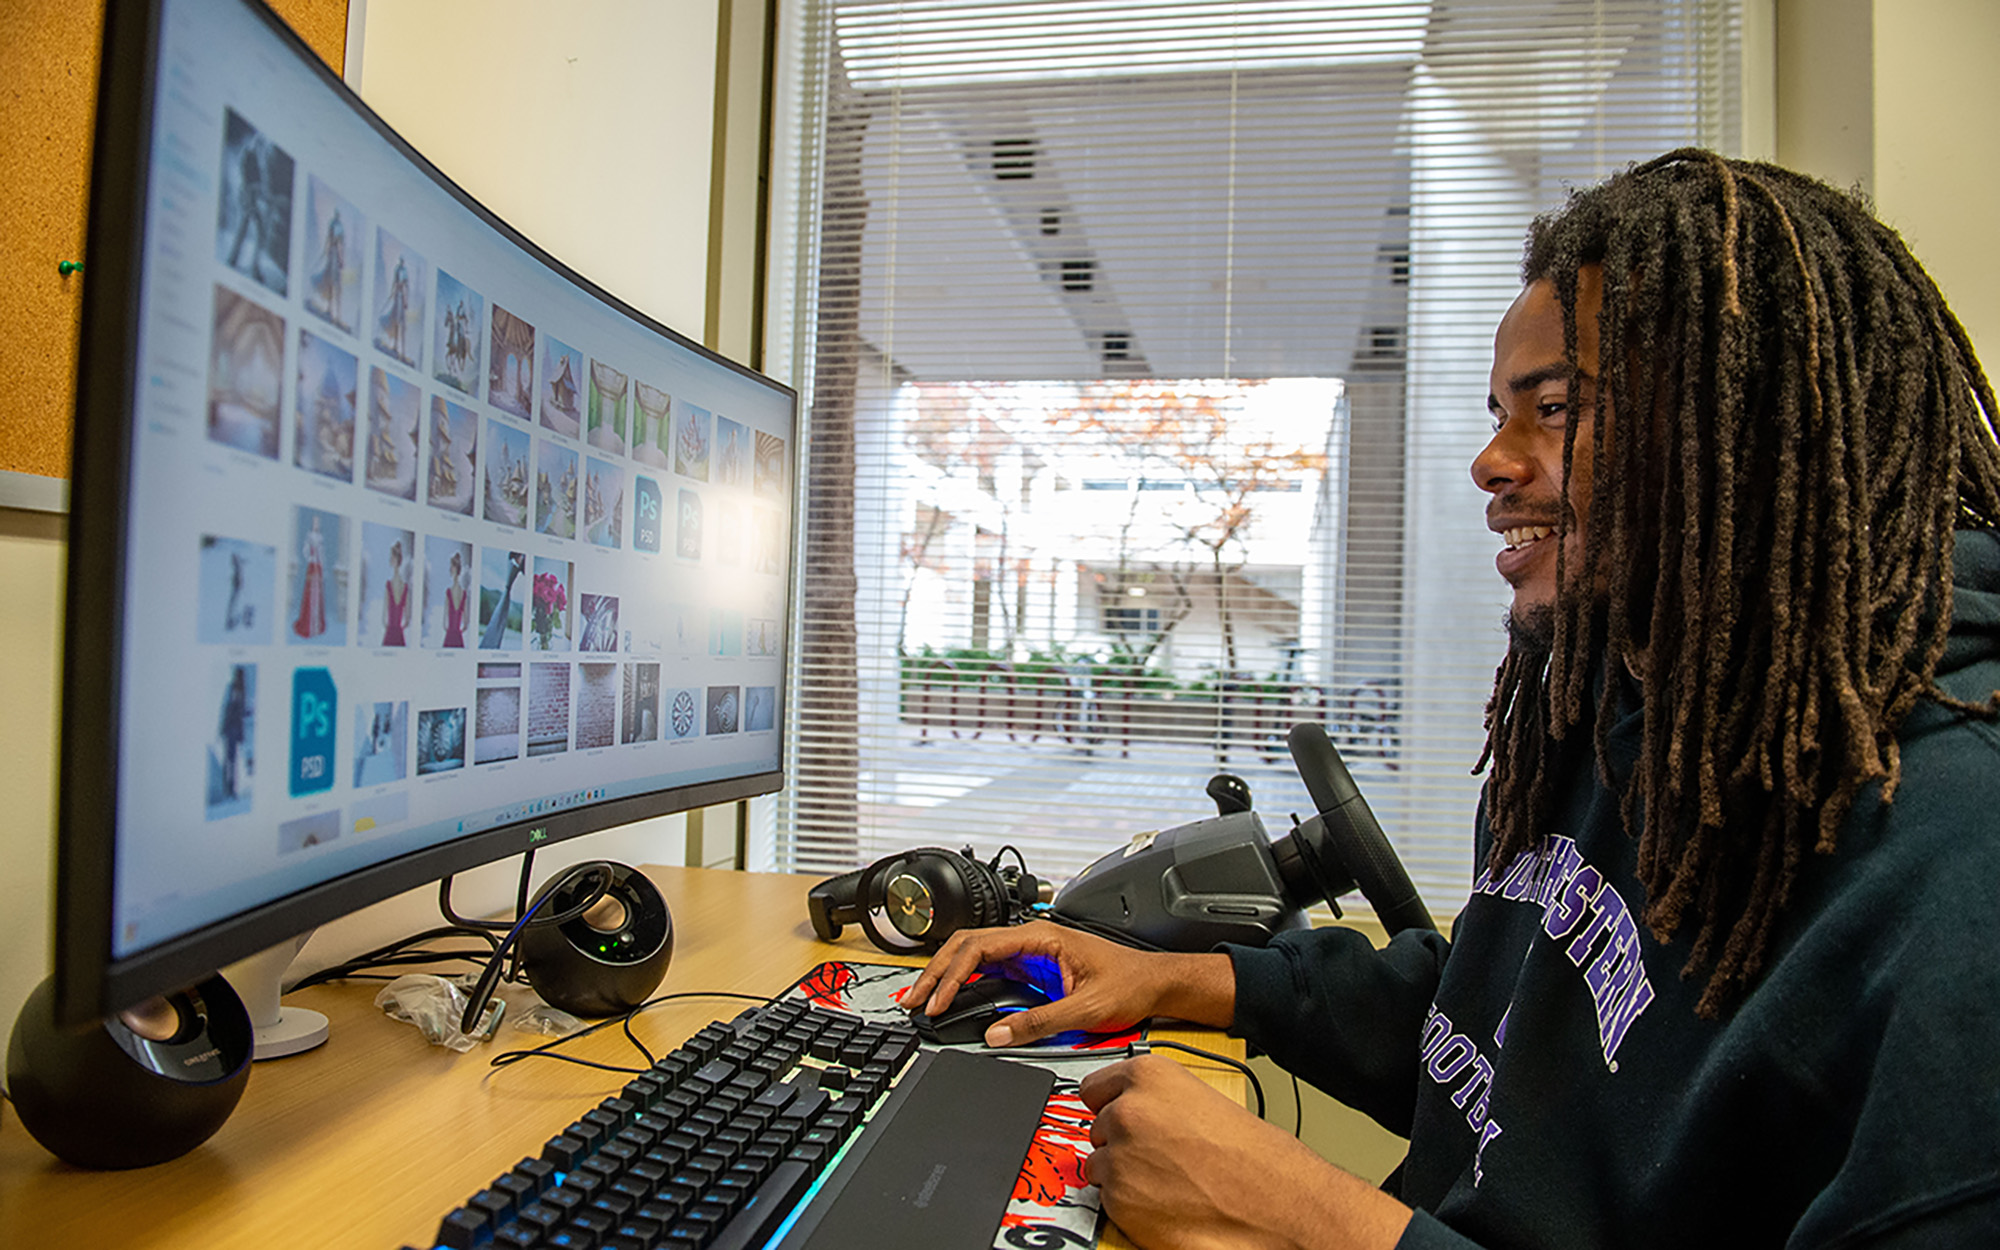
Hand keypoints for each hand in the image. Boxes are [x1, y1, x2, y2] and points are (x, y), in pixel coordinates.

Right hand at [907, 921, 1233, 1046]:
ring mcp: (1029, 953)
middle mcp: (1030, 939)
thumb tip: (998, 1035)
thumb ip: (1040, 1022)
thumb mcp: (1085, 1008)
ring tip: (921, 999)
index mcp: (1040, 937)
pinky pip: (988, 970)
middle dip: (937, 973)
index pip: (981, 948)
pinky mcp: (1031, 968)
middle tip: (914, 1000)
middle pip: (968, 947)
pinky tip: (949, 999)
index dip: (953, 975)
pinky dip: (964, 983)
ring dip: (946, 976)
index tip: (938, 1000)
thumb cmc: (1129, 983)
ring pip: (974, 956)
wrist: (1154, 983)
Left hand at [1081, 1055, 1411, 1249]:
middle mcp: (1127, 1112)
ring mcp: (1120, 1157)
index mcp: (1148, 1076)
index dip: (1109, 1105)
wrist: (1273, 1201)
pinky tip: (1165, 1201)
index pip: (1095, 1087)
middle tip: (1159, 1155)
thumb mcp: (1199, 1097)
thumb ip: (1157, 1098)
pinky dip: (1131, 1205)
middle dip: (1122, 1142)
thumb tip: (1132, 1108)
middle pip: (1098, 1127)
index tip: (1114, 1112)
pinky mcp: (1119, 1201)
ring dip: (1124, 1174)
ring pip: (1101, 1165)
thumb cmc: (1252, 1155)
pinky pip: (1109, 1200)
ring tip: (1167, 1180)